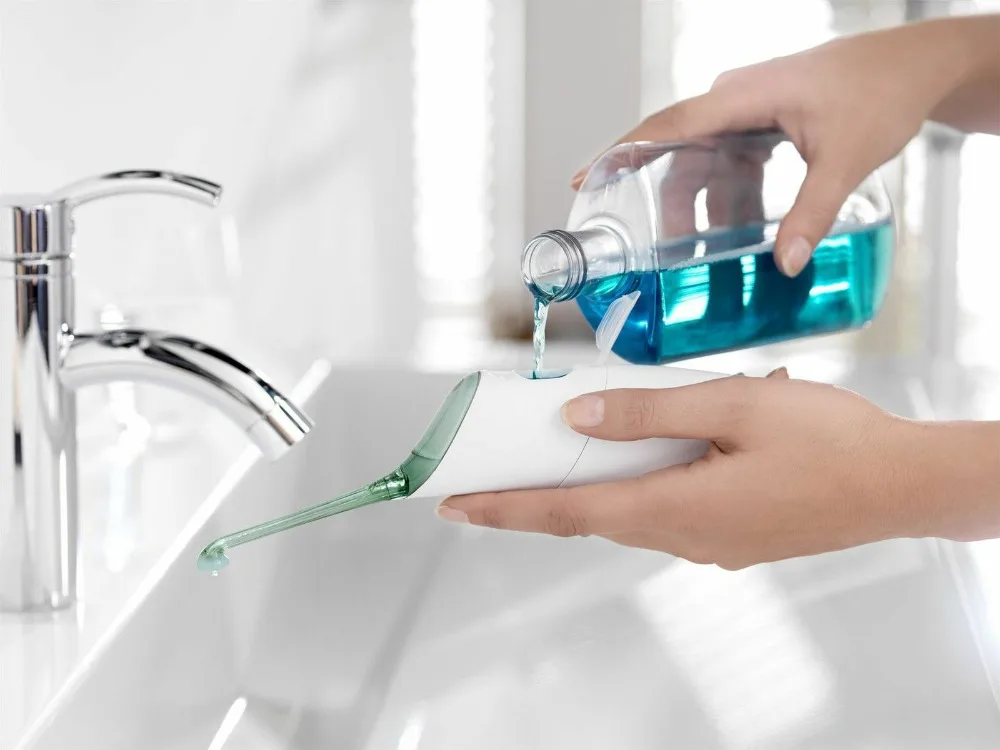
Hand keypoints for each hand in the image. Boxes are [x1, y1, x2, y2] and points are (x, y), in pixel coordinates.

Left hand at [436, 369, 999, 568]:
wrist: (904, 483)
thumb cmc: (828, 440)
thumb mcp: (733, 405)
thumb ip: (650, 410)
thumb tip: (579, 414)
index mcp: (675, 508)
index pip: (566, 512)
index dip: (505, 509)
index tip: (455, 507)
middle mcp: (685, 538)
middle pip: (590, 514)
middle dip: (536, 496)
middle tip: (493, 473)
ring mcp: (712, 544)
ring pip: (630, 509)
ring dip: (594, 483)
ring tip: (571, 445)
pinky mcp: (734, 536)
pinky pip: (669, 507)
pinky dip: (644, 480)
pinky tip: (664, 443)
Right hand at [572, 16, 999, 276]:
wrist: (914, 66)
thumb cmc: (882, 91)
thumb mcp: (846, 159)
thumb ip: (813, 213)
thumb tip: (786, 264)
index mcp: (743, 96)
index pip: (667, 127)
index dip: (622, 154)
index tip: (586, 179)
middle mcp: (737, 100)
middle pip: (679, 157)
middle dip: (665, 207)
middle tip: (652, 250)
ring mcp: (748, 111)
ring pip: (705, 166)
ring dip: (702, 210)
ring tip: (699, 254)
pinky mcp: (763, 123)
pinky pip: (730, 165)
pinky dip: (729, 199)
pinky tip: (739, 231)